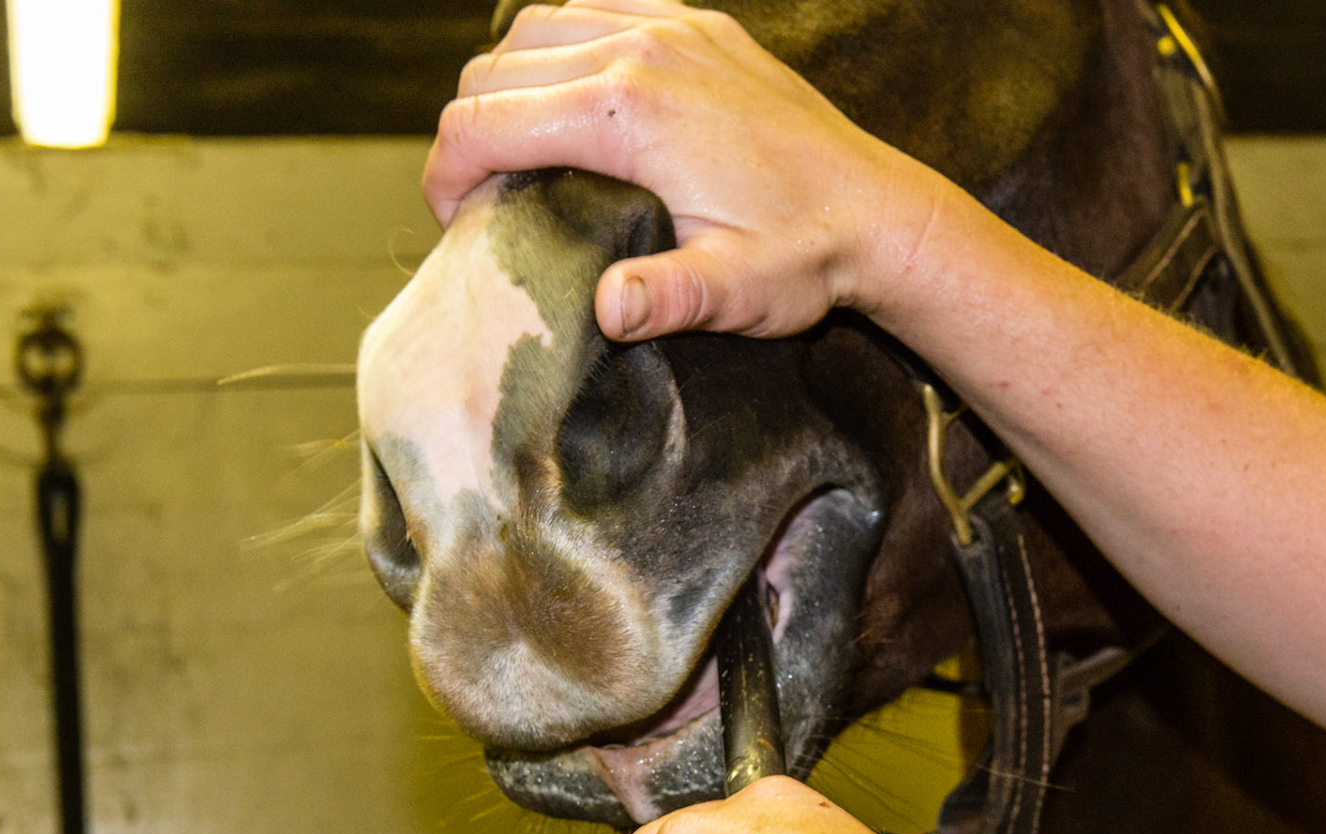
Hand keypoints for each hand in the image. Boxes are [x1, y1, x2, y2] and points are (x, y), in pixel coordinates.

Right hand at [423, 0, 952, 341]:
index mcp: (629, 110)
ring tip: (517, 152)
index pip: (482, 122)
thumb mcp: (734, 293)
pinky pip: (591, 9)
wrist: (881, 214)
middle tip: (480, 197)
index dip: (444, 174)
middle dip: (467, 134)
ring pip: (532, 29)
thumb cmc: (806, 257)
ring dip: (507, 86)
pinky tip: (571, 101)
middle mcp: (640, 48)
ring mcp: (670, 25)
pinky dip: (560, 49)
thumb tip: (606, 311)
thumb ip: (665, 300)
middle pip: (492, 70)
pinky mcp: (697, 24)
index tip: (454, 223)